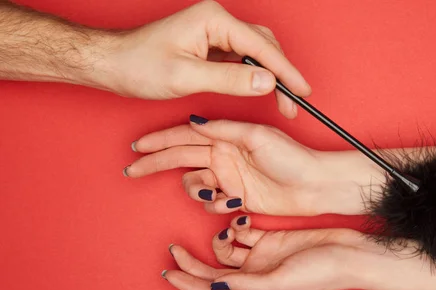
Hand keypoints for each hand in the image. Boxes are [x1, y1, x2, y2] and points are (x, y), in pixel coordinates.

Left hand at [104, 0, 309, 117]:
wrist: (112, 63)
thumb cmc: (139, 66)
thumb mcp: (186, 77)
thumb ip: (230, 79)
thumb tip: (266, 82)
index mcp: (213, 19)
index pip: (261, 46)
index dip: (285, 71)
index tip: (302, 91)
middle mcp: (217, 20)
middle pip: (264, 45)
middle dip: (281, 74)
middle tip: (294, 102)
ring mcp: (214, 31)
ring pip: (255, 51)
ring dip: (270, 75)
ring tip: (284, 99)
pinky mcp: (210, 44)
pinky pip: (241, 58)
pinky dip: (254, 74)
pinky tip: (261, 90)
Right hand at [124, 118, 376, 215]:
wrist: (316, 185)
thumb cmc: (293, 158)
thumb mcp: (257, 137)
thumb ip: (223, 130)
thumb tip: (194, 121)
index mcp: (226, 137)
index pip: (185, 136)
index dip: (160, 141)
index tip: (138, 147)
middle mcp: (224, 156)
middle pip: (180, 158)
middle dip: (156, 163)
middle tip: (133, 169)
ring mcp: (229, 177)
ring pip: (195, 184)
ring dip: (199, 192)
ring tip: (218, 194)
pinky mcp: (237, 197)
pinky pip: (213, 202)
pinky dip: (217, 205)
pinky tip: (235, 204)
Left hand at [163, 215, 370, 289]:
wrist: (347, 253)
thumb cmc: (319, 272)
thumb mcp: (281, 281)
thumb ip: (247, 284)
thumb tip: (215, 284)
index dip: (188, 285)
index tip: (167, 274)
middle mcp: (254, 275)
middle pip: (213, 271)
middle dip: (192, 262)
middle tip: (174, 248)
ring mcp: (262, 257)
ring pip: (228, 249)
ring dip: (223, 237)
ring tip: (233, 227)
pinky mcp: (270, 240)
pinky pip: (244, 233)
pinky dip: (238, 226)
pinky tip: (243, 218)